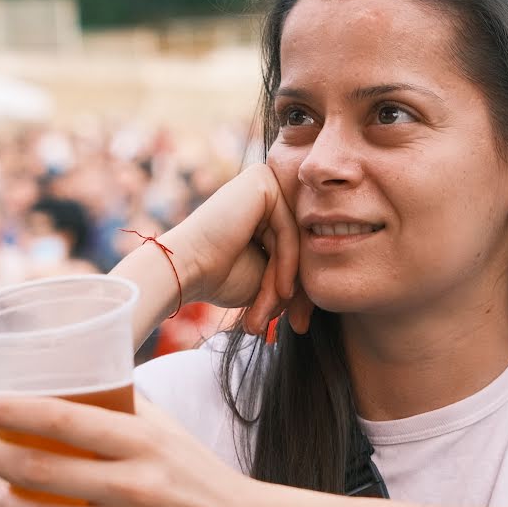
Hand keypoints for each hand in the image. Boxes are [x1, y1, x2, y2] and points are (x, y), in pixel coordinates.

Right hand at [163, 163, 310, 335]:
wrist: (182, 270)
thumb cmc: (218, 277)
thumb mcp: (269, 280)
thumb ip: (296, 273)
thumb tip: (325, 287)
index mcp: (266, 209)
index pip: (298, 249)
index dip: (300, 290)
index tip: (298, 324)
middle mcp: (266, 189)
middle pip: (301, 244)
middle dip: (299, 291)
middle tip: (296, 324)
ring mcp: (264, 181)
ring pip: (297, 242)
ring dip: (287, 284)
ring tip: (273, 312)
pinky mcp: (261, 182)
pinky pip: (289, 231)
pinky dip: (288, 265)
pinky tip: (280, 291)